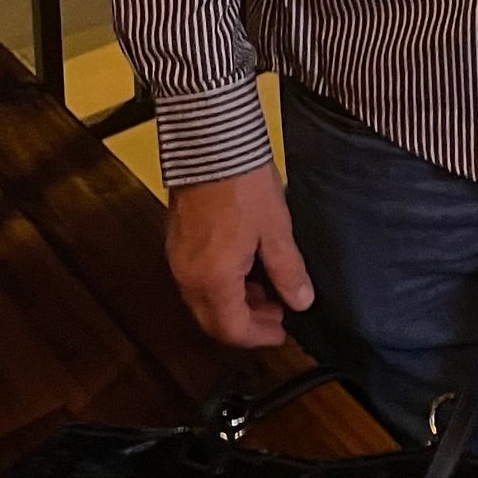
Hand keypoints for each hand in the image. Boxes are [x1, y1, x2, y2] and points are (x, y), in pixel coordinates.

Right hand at [166, 163, 314, 347]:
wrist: (211, 141)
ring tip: (264, 286)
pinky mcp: (176, 237)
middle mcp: (188, 275)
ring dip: (232, 302)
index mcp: (212, 280)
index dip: (260, 336)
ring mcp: (178, 256)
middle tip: (276, 311)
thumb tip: (301, 300)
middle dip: (246, 322)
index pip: (232, 330)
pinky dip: (219, 282)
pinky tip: (242, 264)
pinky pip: (195, 277)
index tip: (281, 330)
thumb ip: (289, 271)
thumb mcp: (276, 229)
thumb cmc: (242, 181)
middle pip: (213, 320)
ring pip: (202, 299)